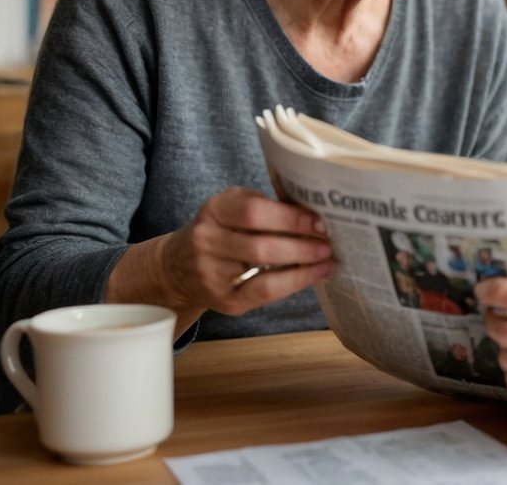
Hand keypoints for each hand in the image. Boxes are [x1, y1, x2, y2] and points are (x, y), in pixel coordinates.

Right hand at [108, 186, 333, 331]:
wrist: (177, 266)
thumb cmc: (222, 230)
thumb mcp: (234, 207)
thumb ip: (267, 206)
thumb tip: (316, 211)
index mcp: (214, 209)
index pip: (253, 211)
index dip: (289, 217)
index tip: (318, 220)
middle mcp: (207, 240)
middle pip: (261, 246)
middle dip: (302, 245)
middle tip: (329, 242)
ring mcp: (211, 273)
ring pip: (264, 273)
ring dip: (303, 267)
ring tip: (327, 260)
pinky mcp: (222, 300)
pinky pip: (263, 293)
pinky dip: (293, 284)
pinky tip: (313, 275)